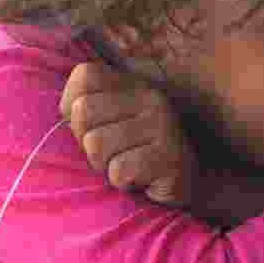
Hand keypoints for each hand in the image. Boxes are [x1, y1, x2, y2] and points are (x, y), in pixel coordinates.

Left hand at [60, 62, 197, 205]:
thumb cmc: (138, 157)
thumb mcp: (112, 124)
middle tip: (114, 154)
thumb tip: (69, 108)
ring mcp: (164, 125)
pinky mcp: (171, 158)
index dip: (74, 109)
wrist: (194, 186)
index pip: (84, 76)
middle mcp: (151, 97)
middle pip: (83, 112)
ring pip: (96, 145)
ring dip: (105, 166)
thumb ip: (88, 108)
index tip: (96, 128)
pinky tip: (143, 180)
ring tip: (129, 167)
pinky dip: (124, 182)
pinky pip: (120, 171)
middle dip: (88, 143)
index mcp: (135, 84)